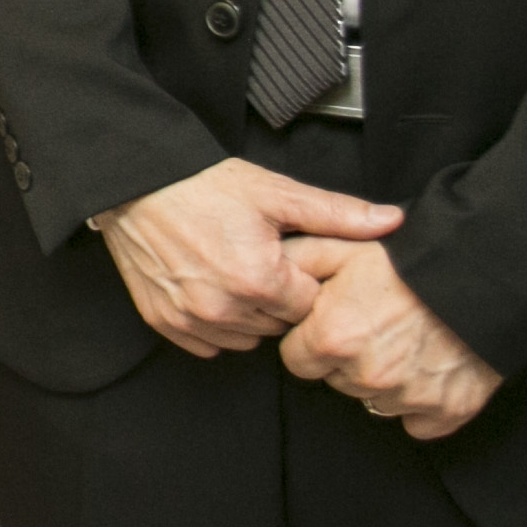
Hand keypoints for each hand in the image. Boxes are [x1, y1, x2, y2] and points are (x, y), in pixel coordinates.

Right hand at [89, 158, 402, 358]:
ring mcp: (191, 319)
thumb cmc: (202, 185)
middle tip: (259, 259)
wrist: (134, 183)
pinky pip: (209, 343)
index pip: (311, 306)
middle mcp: (224, 309)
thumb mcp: (275, 192)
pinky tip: (211, 287)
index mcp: (260, 280)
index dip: (304, 279)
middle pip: (279, 324)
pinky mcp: (164, 321)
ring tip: (234, 271)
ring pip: (246, 338)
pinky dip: (215, 323)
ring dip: (248, 314)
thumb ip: (337, 213)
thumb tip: (392, 220)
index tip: (287, 256)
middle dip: (277, 298)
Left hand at [280, 239, 503, 437]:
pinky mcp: (446, 412)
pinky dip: (421, 401)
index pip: (297, 359)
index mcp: (333, 338)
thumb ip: (299, 263)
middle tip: (377, 323)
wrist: (487, 276)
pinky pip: (417, 421)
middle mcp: (366, 375)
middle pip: (336, 380)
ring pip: (375, 399)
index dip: (314, 338)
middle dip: (348, 357)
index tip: (335, 320)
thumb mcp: (344, 248)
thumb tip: (271, 274)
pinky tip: (429, 366)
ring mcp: (408, 397)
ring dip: (384, 377)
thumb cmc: (411, 261)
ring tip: (407, 338)